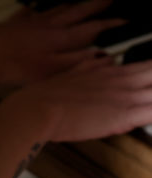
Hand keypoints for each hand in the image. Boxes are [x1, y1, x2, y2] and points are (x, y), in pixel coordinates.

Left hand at [0, 0, 123, 85]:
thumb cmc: (8, 63)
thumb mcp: (46, 71)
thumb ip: (74, 63)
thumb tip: (101, 57)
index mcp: (57, 39)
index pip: (89, 30)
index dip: (108, 25)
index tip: (123, 20)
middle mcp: (46, 27)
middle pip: (74, 14)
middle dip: (92, 7)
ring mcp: (28, 24)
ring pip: (53, 11)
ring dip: (69, 6)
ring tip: (78, 2)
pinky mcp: (11, 25)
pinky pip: (26, 14)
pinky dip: (33, 10)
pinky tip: (31, 7)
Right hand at [6, 53, 151, 143]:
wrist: (37, 109)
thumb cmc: (47, 96)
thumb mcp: (73, 72)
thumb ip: (92, 67)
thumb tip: (104, 61)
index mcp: (108, 69)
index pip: (144, 66)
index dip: (150, 71)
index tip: (150, 75)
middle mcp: (119, 78)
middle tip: (150, 86)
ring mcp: (124, 96)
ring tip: (150, 99)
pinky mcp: (124, 116)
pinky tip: (151, 116)